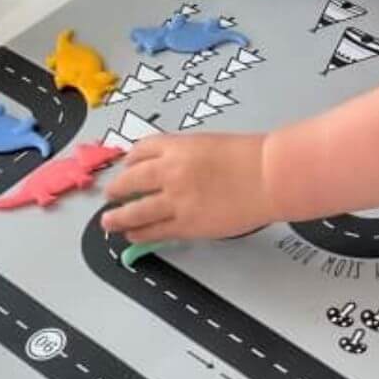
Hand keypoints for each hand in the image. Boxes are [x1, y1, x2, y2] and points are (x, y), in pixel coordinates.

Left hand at [102, 133, 272, 241]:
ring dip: (118, 217)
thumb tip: (173, 171)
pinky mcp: (186, 224)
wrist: (270, 176)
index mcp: (178, 146)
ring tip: (108, 222)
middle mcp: (170, 171)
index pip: (141, 151)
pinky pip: (153, 231)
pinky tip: (133, 234)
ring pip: (134, 211)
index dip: (129, 161)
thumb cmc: (251, 157)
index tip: (127, 167)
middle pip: (130, 181)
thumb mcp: (212, 144)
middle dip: (117, 190)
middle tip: (111, 195)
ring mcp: (175, 199)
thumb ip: (188, 156)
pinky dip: (139, 233)